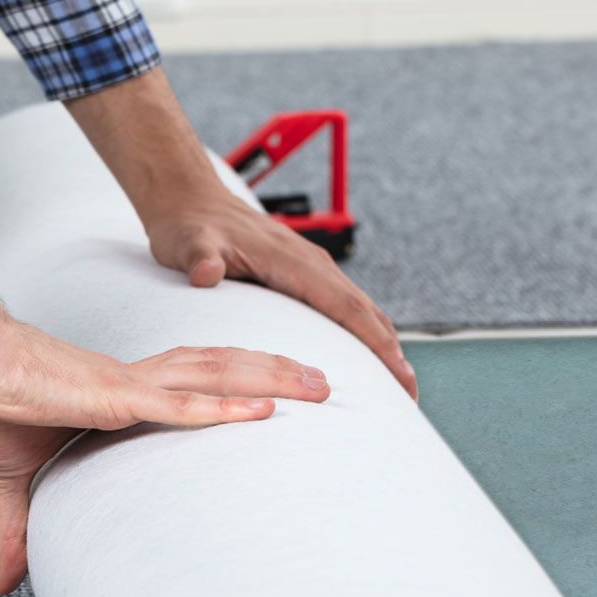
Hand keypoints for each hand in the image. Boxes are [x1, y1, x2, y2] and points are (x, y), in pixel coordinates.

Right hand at [0, 319, 330, 592]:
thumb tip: (6, 585)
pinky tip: (261, 409)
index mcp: (124, 395)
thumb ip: (18, 531)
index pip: (197, 384)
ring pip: (216, 377)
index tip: (284, 396)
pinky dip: (222, 406)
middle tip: (331, 384)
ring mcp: (130, 387)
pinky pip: (178, 402)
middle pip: (224, 371)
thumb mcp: (11, 483)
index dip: (241, 384)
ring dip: (271, 381)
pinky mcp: (112, 397)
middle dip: (280, 374)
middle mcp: (138, 384)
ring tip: (320, 386)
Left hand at [64, 68, 415, 398]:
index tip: (397, 374)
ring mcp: (309, 268)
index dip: (374, 342)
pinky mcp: (301, 275)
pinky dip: (362, 332)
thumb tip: (206, 271)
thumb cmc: (188, 226)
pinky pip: (342, 306)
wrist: (188, 200)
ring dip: (382, 344)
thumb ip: (198, 256)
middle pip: (364, 311)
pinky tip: (366, 358)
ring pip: (359, 308)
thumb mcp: (186, 243)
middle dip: (391, 352)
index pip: (346, 306)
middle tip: (410, 396)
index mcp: (292, 261)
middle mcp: (310, 263)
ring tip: (399, 386)